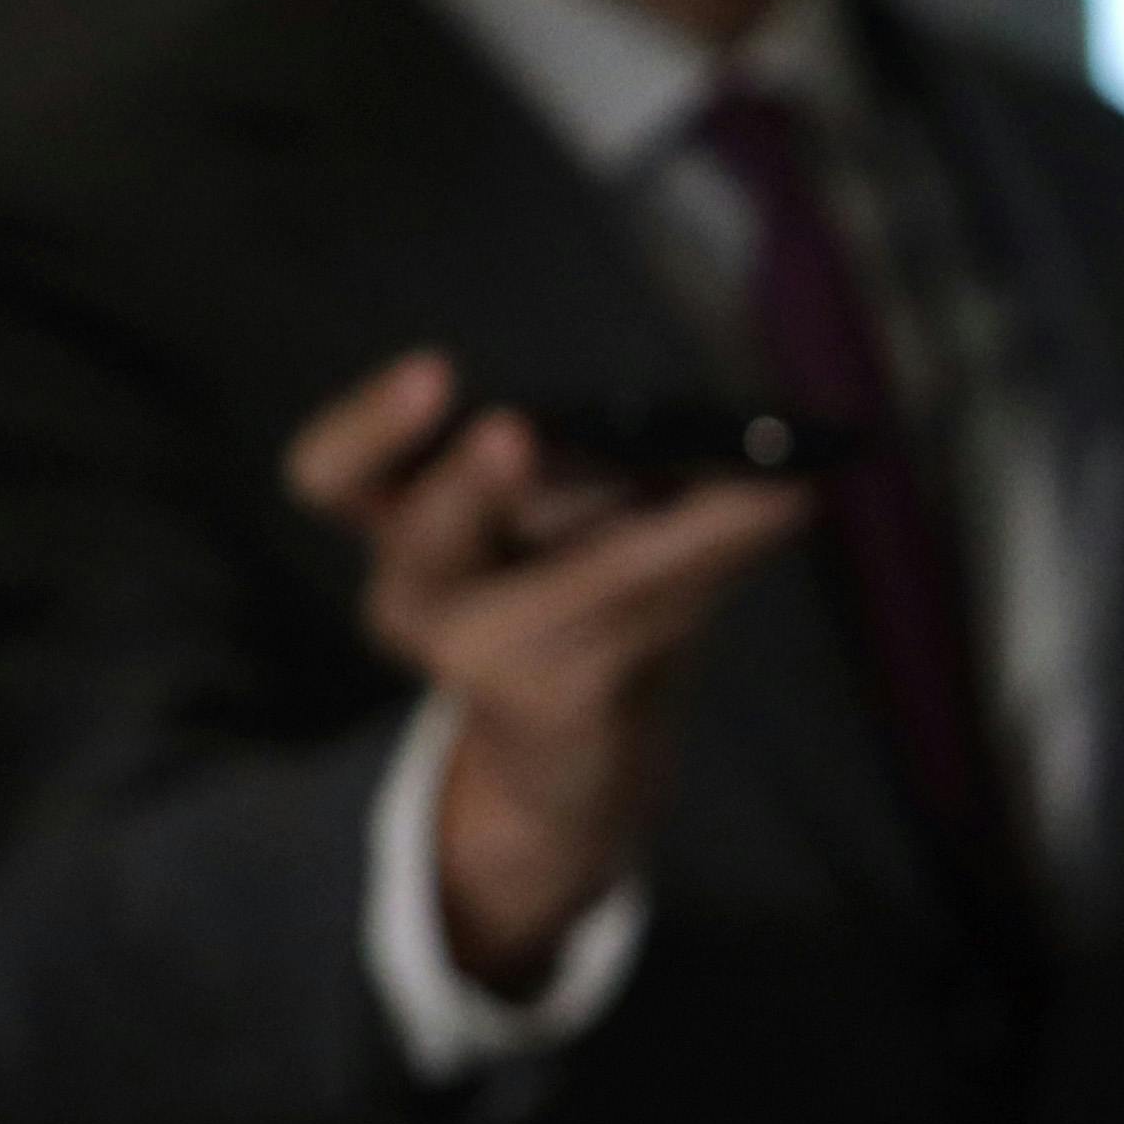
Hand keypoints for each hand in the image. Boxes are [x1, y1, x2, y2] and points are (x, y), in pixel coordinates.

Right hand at [287, 347, 810, 984]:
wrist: (577, 748)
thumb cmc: (568, 591)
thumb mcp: (565, 507)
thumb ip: (594, 454)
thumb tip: (719, 424)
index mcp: (399, 516)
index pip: (332, 472)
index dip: (369, 428)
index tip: (435, 374)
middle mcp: (413, 591)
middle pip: (423, 536)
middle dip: (468, 486)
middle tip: (512, 431)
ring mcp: (472, 657)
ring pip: (585, 580)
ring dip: (685, 528)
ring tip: (775, 479)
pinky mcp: (553, 700)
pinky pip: (649, 616)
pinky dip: (727, 550)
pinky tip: (791, 502)